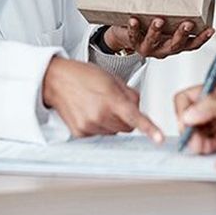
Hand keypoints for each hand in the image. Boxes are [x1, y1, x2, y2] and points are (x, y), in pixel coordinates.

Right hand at [42, 57, 163, 142]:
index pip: (135, 117)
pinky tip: (89, 112)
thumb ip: (130, 94)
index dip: (149, 129)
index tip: (159, 139)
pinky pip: (100, 135)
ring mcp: (90, 126)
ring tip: (98, 105)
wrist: (56, 79)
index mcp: (111, 99)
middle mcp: (100, 115)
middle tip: (113, 103)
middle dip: (126, 118)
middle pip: (128, 128)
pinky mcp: (81, 133)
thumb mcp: (112, 78)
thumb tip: (139, 108)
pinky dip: (99, 126)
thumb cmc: (82, 75)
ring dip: (112, 122)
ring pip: (114, 132)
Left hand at [104, 17, 214, 59]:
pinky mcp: (134, 44)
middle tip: (188, 24)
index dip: (202, 38)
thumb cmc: (150, 26)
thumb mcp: (167, 23)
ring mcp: (149, 48)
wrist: (127, 38)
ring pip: (154, 41)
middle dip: (182, 34)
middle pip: (176, 45)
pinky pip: (133, 37)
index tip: (211, 29)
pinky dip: (134, 29)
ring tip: (159, 21)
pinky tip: (134, 20)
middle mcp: (163, 49)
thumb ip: (175, 14)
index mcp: (175, 44)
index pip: (192, 44)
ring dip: (157, 31)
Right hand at [174, 82, 215, 154]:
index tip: (186, 125)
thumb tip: (188, 114)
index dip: (182, 111)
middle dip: (189, 131)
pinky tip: (213, 153)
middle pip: (188, 118)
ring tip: (205, 149)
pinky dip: (205, 151)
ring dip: (196, 143)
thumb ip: (213, 107)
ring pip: (195, 134)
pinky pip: (207, 146)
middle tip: (196, 143)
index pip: (186, 97)